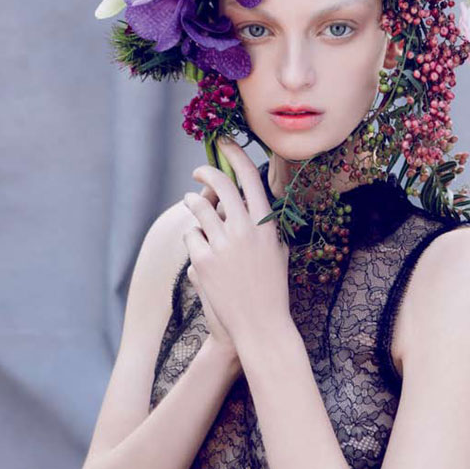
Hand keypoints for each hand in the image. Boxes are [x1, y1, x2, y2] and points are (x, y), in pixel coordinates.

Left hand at [181, 138, 290, 351]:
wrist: (260, 326)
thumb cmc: (272, 289)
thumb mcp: (278, 251)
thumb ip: (265, 224)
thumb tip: (252, 201)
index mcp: (266, 225)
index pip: (250, 177)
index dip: (235, 154)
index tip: (225, 142)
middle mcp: (244, 230)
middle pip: (220, 184)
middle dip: (206, 171)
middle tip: (198, 169)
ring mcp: (222, 245)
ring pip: (198, 207)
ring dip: (192, 200)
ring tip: (191, 201)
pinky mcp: (203, 261)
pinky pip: (191, 236)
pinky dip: (193, 238)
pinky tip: (199, 248)